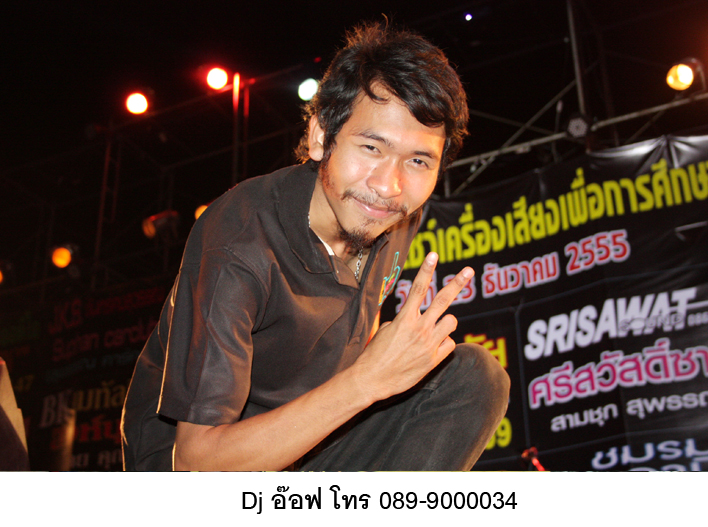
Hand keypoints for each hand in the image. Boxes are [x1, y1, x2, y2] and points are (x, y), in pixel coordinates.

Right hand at [352, 252, 473, 401]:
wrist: (372, 380)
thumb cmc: (375, 354)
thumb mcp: (386, 330)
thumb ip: (405, 320)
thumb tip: (417, 319)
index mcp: (405, 319)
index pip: (418, 288)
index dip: (427, 269)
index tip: (434, 255)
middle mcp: (419, 328)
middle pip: (442, 300)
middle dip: (457, 283)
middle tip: (469, 271)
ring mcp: (429, 344)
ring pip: (451, 322)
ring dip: (445, 322)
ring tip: (433, 330)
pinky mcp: (434, 359)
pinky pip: (449, 343)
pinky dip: (443, 342)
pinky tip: (431, 349)